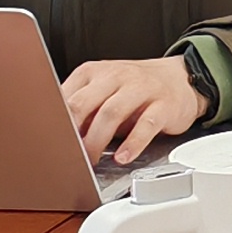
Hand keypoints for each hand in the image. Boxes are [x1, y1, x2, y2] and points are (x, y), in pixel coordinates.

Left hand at [62, 54, 207, 164]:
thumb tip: (58, 135)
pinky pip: (146, 125)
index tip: (51, 143)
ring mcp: (141, 88)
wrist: (181, 78)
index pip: (65, 97)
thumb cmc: (135, 89)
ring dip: (97, 141)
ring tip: (91, 160)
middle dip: (72, 134)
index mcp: (94, 72)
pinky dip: (132, 144)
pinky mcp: (164, 105)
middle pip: (84, 104)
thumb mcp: (104, 90)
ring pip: (111, 113)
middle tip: (69, 155)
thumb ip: (82, 107)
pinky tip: (123, 157)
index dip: (55, 124)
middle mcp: (116, 76)